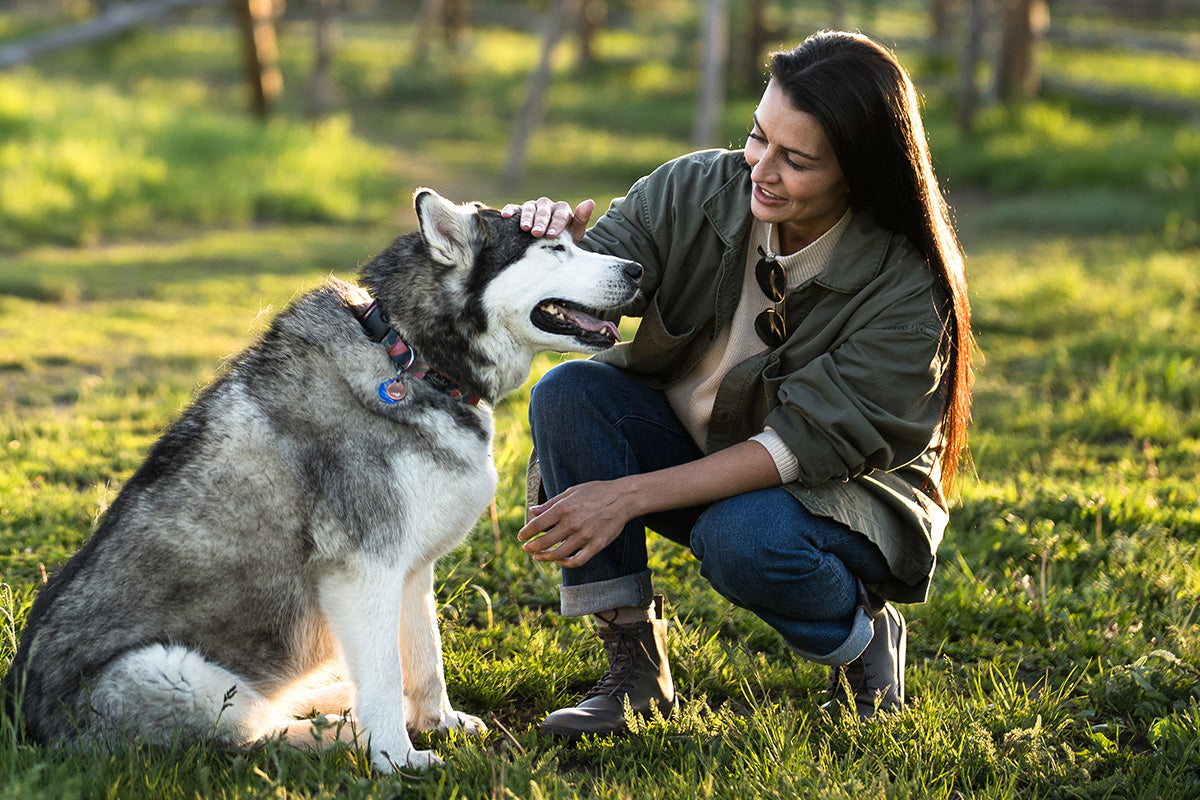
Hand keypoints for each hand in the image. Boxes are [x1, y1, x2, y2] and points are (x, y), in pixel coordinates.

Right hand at [500, 197, 593, 241]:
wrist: (550, 245)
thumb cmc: (565, 239)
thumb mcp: (576, 232)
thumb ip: (581, 218)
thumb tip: (590, 202)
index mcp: (562, 210)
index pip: (560, 214)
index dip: (556, 224)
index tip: (552, 235)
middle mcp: (547, 206)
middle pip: (544, 210)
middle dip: (541, 222)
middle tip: (537, 233)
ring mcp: (533, 207)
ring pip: (529, 208)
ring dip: (527, 217)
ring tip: (524, 228)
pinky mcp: (519, 211)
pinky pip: (514, 208)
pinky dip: (509, 210)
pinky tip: (505, 216)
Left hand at [517, 480, 631, 567]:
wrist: (623, 498)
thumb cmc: (596, 492)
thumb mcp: (571, 491)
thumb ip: (551, 503)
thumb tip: (533, 511)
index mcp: (563, 508)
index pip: (537, 524)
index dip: (526, 532)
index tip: (521, 536)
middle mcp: (572, 523)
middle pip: (544, 542)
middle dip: (531, 547)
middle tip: (526, 548)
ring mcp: (584, 536)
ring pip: (558, 554)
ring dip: (544, 557)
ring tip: (538, 556)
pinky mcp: (596, 545)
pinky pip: (577, 560)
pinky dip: (565, 563)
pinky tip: (560, 559)